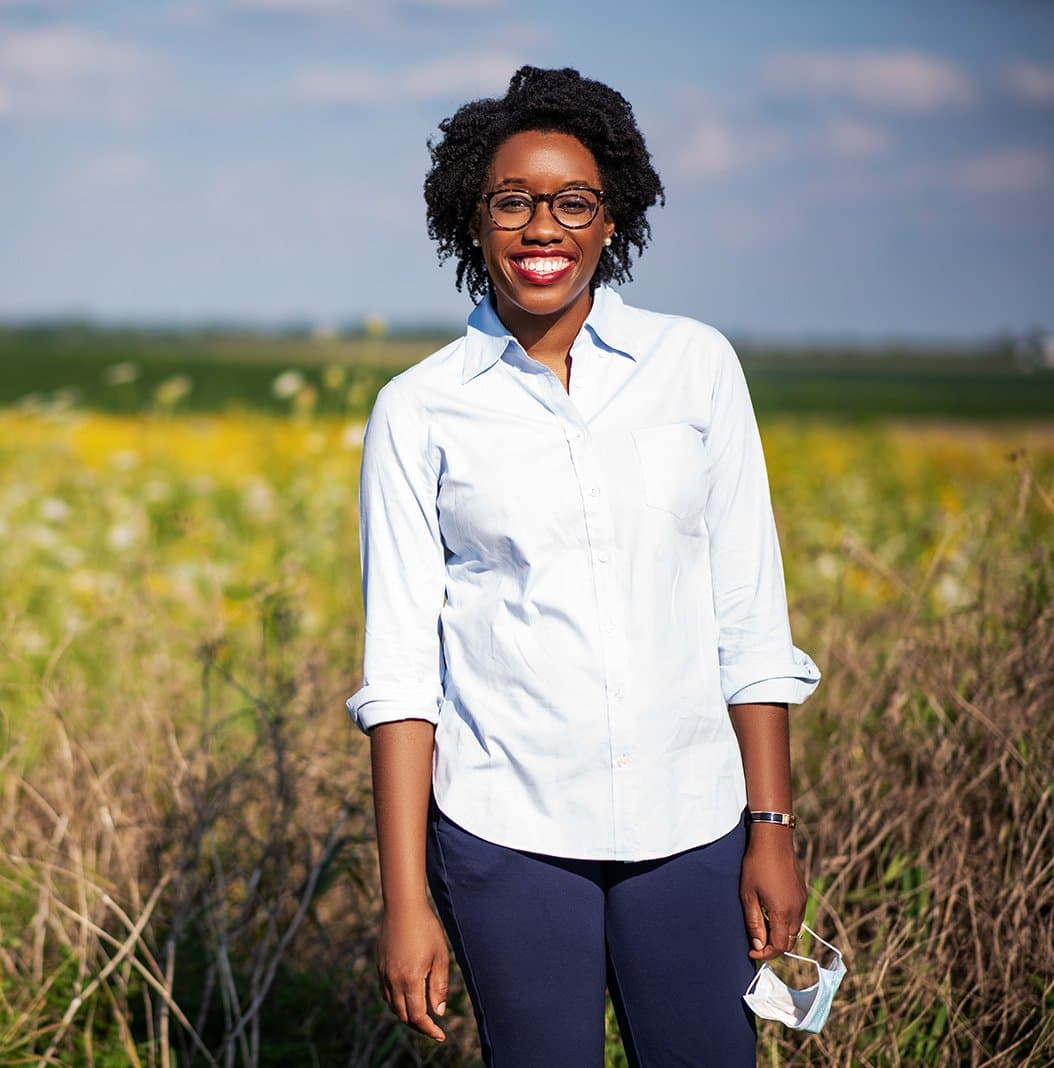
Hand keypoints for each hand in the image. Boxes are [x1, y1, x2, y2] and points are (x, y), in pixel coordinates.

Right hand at [377, 901, 449, 1041]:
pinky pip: (385, 993)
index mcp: (411, 980)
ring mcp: (384, 974)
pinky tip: (406, 996)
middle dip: (418, 1025)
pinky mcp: (379, 966)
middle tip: (432, 1026)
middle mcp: (393, 981)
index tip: (440, 1036)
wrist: (402, 907)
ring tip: (421, 1013)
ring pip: (392, 1006)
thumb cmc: (426, 929)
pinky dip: (395, 1001)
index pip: (418, 1016)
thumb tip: (438, 1012)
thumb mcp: (440, 956)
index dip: (429, 1029)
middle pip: (403, 1015)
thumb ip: (439, 986)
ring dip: (406, 1014)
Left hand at [740, 828, 806, 961]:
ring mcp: (802, 900)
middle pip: (789, 941)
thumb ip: (754, 923)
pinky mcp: (802, 892)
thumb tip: (758, 946)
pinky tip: (771, 910)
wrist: (773, 839)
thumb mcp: (748, 895)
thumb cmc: (756, 865)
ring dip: (780, 933)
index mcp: (784, 912)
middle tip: (756, 941)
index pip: (779, 946)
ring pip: (794, 929)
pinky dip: (786, 921)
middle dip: (773, 946)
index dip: (765, 954)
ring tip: (762, 924)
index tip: (752, 952)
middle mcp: (797, 909)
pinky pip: (797, 915)